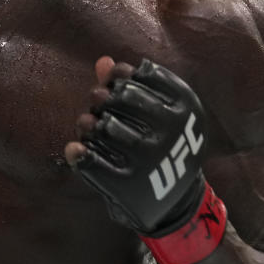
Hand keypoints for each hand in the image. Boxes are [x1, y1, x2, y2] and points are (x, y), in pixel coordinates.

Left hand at [64, 56, 209, 234]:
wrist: (177, 201)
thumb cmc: (162, 145)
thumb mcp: (159, 114)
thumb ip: (131, 86)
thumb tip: (103, 61)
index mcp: (186, 105)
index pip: (140, 74)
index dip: (119, 76)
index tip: (115, 84)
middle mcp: (172, 130)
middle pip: (119, 96)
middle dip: (102, 97)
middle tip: (99, 103)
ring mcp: (150, 158)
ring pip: (101, 126)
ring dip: (87, 123)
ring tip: (89, 125)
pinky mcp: (129, 185)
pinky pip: (89, 159)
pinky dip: (77, 152)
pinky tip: (77, 149)